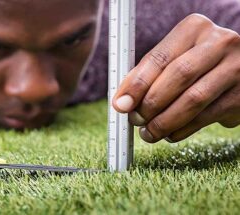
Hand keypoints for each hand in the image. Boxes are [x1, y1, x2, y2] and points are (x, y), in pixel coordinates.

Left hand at [113, 14, 239, 142]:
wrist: (238, 68)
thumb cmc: (197, 63)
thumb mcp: (174, 57)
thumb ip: (149, 74)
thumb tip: (122, 101)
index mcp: (194, 29)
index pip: (159, 58)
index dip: (137, 84)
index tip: (121, 104)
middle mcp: (219, 43)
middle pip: (178, 77)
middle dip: (150, 104)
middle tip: (135, 120)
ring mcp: (236, 68)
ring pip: (193, 101)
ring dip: (164, 122)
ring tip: (149, 132)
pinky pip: (206, 118)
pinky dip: (182, 130)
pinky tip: (170, 133)